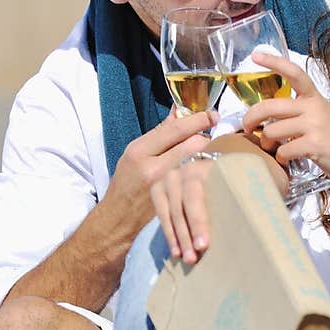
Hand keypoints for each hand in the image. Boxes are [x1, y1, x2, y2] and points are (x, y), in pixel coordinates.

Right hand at [103, 110, 216, 236]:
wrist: (118, 217)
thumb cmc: (126, 183)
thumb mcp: (135, 153)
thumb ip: (159, 134)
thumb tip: (179, 112)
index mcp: (140, 152)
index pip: (175, 130)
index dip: (197, 119)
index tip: (211, 115)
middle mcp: (154, 169)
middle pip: (192, 144)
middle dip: (206, 137)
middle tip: (211, 136)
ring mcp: (168, 188)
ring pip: (199, 162)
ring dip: (208, 154)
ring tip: (209, 152)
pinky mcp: (177, 202)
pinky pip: (199, 181)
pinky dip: (205, 172)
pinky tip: (207, 170)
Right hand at [150, 135, 288, 263]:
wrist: (224, 172)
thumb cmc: (242, 185)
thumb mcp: (252, 185)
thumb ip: (257, 198)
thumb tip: (272, 228)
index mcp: (209, 165)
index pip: (198, 194)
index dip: (199, 220)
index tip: (205, 245)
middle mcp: (185, 167)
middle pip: (182, 205)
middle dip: (188, 233)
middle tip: (194, 257)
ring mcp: (169, 177)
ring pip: (170, 212)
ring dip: (179, 238)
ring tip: (188, 259)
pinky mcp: (158, 189)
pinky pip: (161, 214)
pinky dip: (170, 234)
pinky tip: (177, 252)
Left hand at [244, 52, 329, 201]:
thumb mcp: (322, 116)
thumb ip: (300, 112)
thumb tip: (269, 117)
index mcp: (314, 98)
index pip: (294, 73)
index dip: (274, 62)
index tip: (256, 56)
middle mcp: (314, 108)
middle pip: (270, 106)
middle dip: (251, 117)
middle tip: (247, 126)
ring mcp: (314, 126)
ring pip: (273, 131)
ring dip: (267, 142)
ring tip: (272, 148)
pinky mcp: (313, 145)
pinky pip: (283, 151)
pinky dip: (281, 158)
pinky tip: (287, 159)